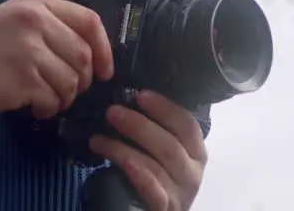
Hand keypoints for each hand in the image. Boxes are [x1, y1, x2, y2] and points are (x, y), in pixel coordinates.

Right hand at [0, 0, 114, 118]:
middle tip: (65, 89)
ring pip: (72, 81)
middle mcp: (35, 21)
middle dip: (82, 80)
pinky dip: (48, 109)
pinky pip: (53, 100)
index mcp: (35, 3)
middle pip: (84, 56)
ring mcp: (29, 50)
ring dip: (63, 97)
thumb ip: (47, 27)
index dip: (104, 48)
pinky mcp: (22, 79)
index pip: (89, 21)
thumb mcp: (10, 20)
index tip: (105, 69)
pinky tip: (32, 107)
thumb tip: (88, 52)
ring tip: (43, 98)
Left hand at [89, 90, 207, 210]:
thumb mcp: (161, 151)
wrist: (151, 209)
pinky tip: (117, 162)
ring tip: (98, 139)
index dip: (165, 108)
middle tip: (112, 112)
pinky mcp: (164, 209)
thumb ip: (153, 129)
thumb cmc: (156, 175)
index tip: (140, 94)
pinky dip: (136, 173)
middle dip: (138, 125)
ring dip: (123, 149)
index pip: (187, 125)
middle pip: (170, 145)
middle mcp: (192, 172)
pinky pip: (152, 191)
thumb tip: (127, 98)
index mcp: (196, 152)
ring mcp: (180, 194)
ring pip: (155, 167)